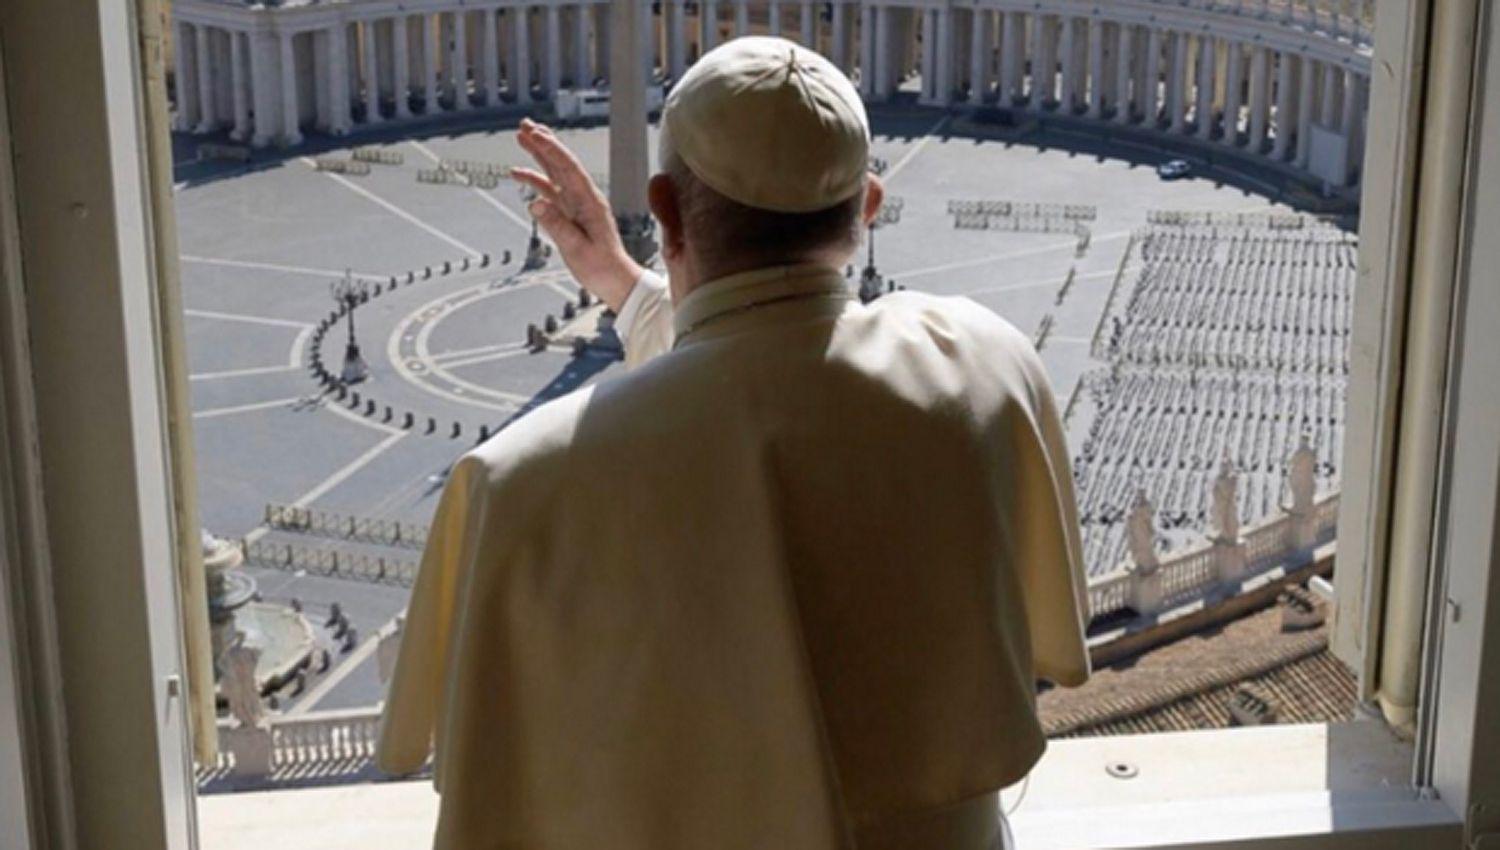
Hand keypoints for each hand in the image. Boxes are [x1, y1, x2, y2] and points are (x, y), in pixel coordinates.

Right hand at [512, 119, 643, 310]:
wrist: (615, 281)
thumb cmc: (602, 267)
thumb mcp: (578, 249)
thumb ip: (556, 225)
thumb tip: (535, 202)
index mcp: (590, 202)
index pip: (569, 168)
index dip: (552, 149)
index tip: (536, 134)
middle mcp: (583, 198)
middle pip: (561, 163)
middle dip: (544, 143)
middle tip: (526, 125)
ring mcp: (576, 205)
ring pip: (555, 173)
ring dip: (539, 155)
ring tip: (523, 137)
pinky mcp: (569, 214)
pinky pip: (550, 192)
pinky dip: (536, 181)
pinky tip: (520, 175)